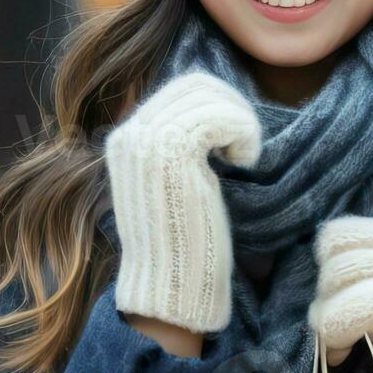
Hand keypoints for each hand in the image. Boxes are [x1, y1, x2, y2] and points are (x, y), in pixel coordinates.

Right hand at [103, 72, 261, 333]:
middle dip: (232, 106)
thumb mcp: (177, 183)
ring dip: (241, 122)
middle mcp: (130, 134)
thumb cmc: (184, 245)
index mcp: (127, 140)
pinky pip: (222, 115)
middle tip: (244, 146)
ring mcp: (149, 140)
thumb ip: (183, 146)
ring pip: (210, 96)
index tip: (234, 140)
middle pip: (195, 84)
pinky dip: (244, 134)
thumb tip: (217, 105)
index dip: (219, 103)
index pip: (180, 89)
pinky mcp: (174, 152)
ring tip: (244, 157)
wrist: (171, 288)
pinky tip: (244, 163)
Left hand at [308, 216, 372, 372]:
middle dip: (324, 296)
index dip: (328, 269)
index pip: (347, 232)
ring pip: (338, 277)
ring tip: (336, 345)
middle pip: (336, 251)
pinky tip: (340, 356)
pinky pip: (347, 310)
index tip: (335, 305)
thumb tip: (330, 282)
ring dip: (325, 318)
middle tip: (333, 332)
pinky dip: (332, 335)